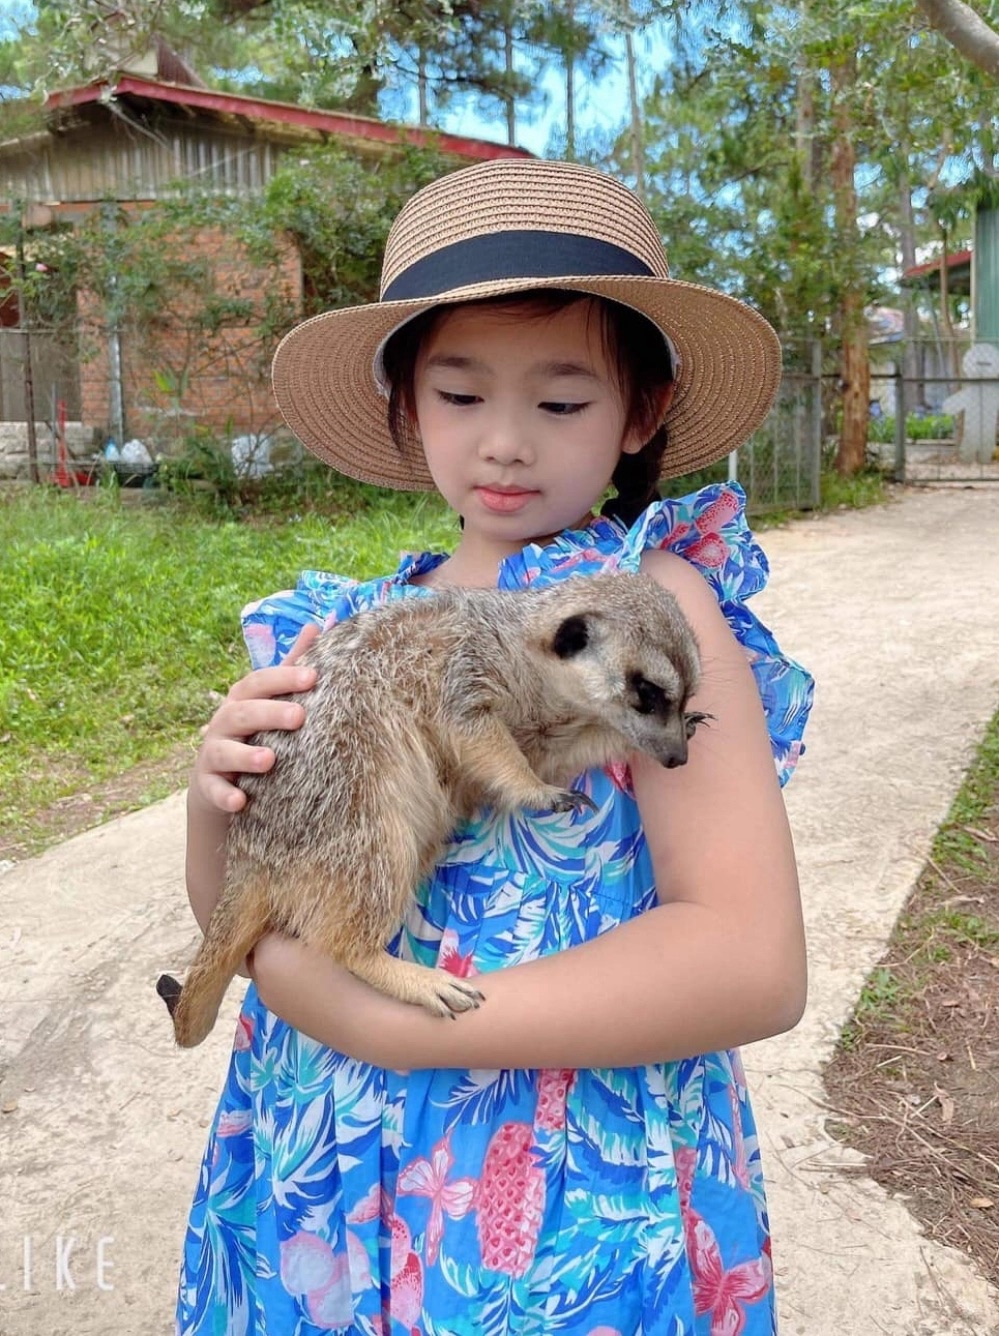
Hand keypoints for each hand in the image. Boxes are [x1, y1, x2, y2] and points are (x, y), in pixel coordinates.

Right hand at [190, 622, 320, 814]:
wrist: (219, 781)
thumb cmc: (255, 732)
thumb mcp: (270, 700)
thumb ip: (290, 666)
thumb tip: (315, 624)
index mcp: (243, 700)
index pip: (260, 682)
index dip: (284, 678)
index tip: (314, 677)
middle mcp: (225, 723)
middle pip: (243, 713)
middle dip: (270, 713)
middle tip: (299, 716)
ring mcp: (213, 754)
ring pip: (224, 751)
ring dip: (245, 755)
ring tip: (269, 760)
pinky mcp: (208, 785)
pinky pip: (214, 790)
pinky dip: (225, 796)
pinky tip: (241, 802)